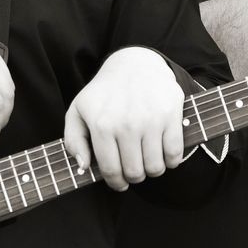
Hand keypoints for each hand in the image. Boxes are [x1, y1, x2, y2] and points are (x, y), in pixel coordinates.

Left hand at [63, 47, 185, 191]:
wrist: (134, 64)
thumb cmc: (104, 93)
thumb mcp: (78, 111)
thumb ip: (73, 140)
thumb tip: (83, 166)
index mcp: (101, 125)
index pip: (111, 170)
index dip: (116, 183)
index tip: (120, 183)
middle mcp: (126, 124)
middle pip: (135, 172)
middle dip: (135, 176)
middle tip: (135, 169)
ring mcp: (150, 119)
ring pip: (156, 167)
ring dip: (153, 170)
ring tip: (149, 161)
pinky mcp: (171, 114)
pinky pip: (174, 153)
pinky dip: (171, 161)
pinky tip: (164, 154)